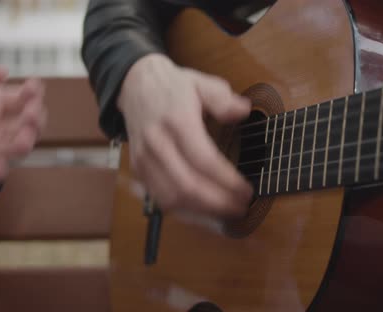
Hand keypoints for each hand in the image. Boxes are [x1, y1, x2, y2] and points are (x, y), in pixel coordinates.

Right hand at [119, 53, 253, 217]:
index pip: (203, 160)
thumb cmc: (172, 87)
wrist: (135, 86)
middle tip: (241, 208)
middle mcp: (157, 143)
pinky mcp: (139, 170)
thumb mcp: (201, 83)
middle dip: (217, 203)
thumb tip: (242, 110)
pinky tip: (204, 214)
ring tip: (226, 214)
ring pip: (172, 198)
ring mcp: (145, 160)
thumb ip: (223, 98)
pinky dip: (184, 212)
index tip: (247, 190)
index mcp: (176, 121)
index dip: (227, 181)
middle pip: (187, 186)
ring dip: (201, 213)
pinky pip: (160, 200)